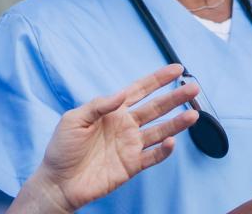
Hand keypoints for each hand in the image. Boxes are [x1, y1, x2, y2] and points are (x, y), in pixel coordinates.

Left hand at [8, 64, 201, 213]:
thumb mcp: (74, 119)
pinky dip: (164, 150)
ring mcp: (130, 146)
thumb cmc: (62, 149)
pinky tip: (171, 141)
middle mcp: (125, 126)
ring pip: (160, 131)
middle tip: (193, 88)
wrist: (58, 182)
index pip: (140, 90)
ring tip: (193, 114)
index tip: (177, 69)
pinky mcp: (131, 165)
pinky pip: (153, 157)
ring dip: (177, 123)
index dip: (158, 79)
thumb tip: (122, 93)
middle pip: (156, 108)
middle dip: (175, 97)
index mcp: (112, 111)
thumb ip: (99, 105)